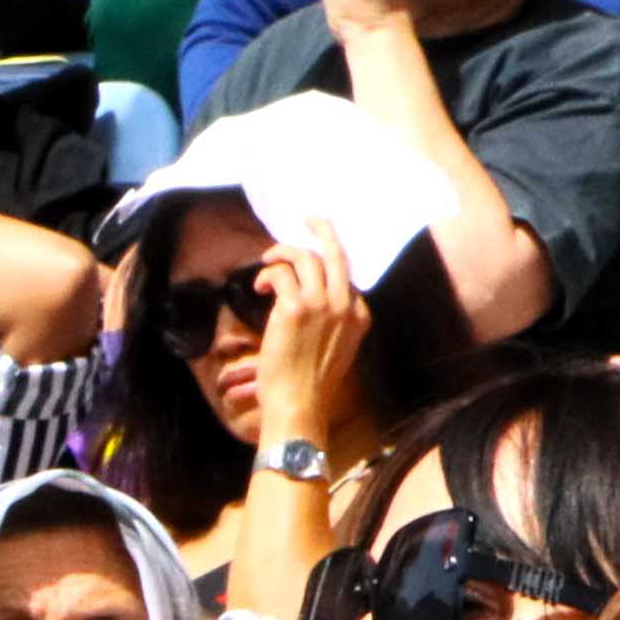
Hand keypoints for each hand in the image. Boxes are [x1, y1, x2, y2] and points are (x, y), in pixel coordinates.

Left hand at [245, 239, 365, 449]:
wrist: (299, 403)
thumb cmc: (311, 382)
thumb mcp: (336, 349)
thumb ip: (334, 323)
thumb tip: (315, 301)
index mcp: (360, 316)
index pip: (347, 276)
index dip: (328, 264)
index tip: (314, 256)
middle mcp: (345, 305)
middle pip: (337, 253)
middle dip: (322, 229)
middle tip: (308, 217)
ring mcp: (322, 304)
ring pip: (305, 258)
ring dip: (282, 253)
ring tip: (267, 260)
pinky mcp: (295, 308)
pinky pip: (280, 273)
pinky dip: (268, 273)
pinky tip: (260, 287)